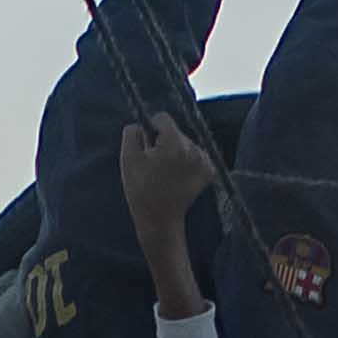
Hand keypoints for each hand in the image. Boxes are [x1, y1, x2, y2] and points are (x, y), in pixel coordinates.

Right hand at [116, 111, 219, 270]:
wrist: (160, 220)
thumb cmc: (141, 189)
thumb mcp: (128, 157)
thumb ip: (132, 132)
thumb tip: (141, 123)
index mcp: (174, 142)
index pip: (163, 118)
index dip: (150, 129)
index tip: (146, 146)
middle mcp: (193, 148)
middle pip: (175, 131)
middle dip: (164, 141)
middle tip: (154, 164)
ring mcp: (204, 160)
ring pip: (185, 143)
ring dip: (175, 152)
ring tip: (165, 173)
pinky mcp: (209, 171)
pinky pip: (195, 155)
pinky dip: (186, 162)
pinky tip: (177, 177)